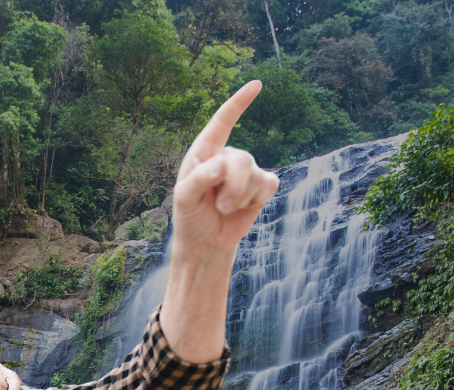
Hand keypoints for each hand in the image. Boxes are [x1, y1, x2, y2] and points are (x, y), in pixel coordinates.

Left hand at [172, 80, 279, 260]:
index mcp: (204, 152)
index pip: (223, 122)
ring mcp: (246, 171)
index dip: (239, 103)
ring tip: (224, 208)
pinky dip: (255, 199)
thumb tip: (221, 164)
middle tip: (219, 206)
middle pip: (242, 158)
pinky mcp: (261, 186)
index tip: (257, 85)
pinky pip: (269, 184)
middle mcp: (227, 156)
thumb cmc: (191, 216)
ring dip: (240, 197)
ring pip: (255, 173)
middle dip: (232, 186)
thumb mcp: (184, 199)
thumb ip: (198, 179)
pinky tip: (243, 207)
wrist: (206, 240)